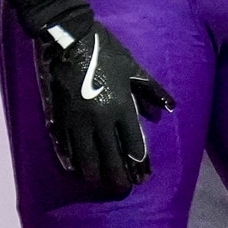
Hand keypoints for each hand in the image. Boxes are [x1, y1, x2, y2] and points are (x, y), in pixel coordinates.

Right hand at [28, 0, 171, 196]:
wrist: (68, 38)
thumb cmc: (105, 51)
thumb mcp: (133, 68)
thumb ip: (152, 90)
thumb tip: (169, 108)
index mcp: (121, 107)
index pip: (133, 145)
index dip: (139, 165)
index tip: (143, 178)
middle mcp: (100, 119)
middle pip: (110, 158)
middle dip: (118, 177)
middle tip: (123, 189)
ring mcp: (77, 120)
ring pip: (85, 157)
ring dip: (94, 174)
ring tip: (99, 183)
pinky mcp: (58, 116)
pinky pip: (65, 145)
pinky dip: (71, 159)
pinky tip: (76, 169)